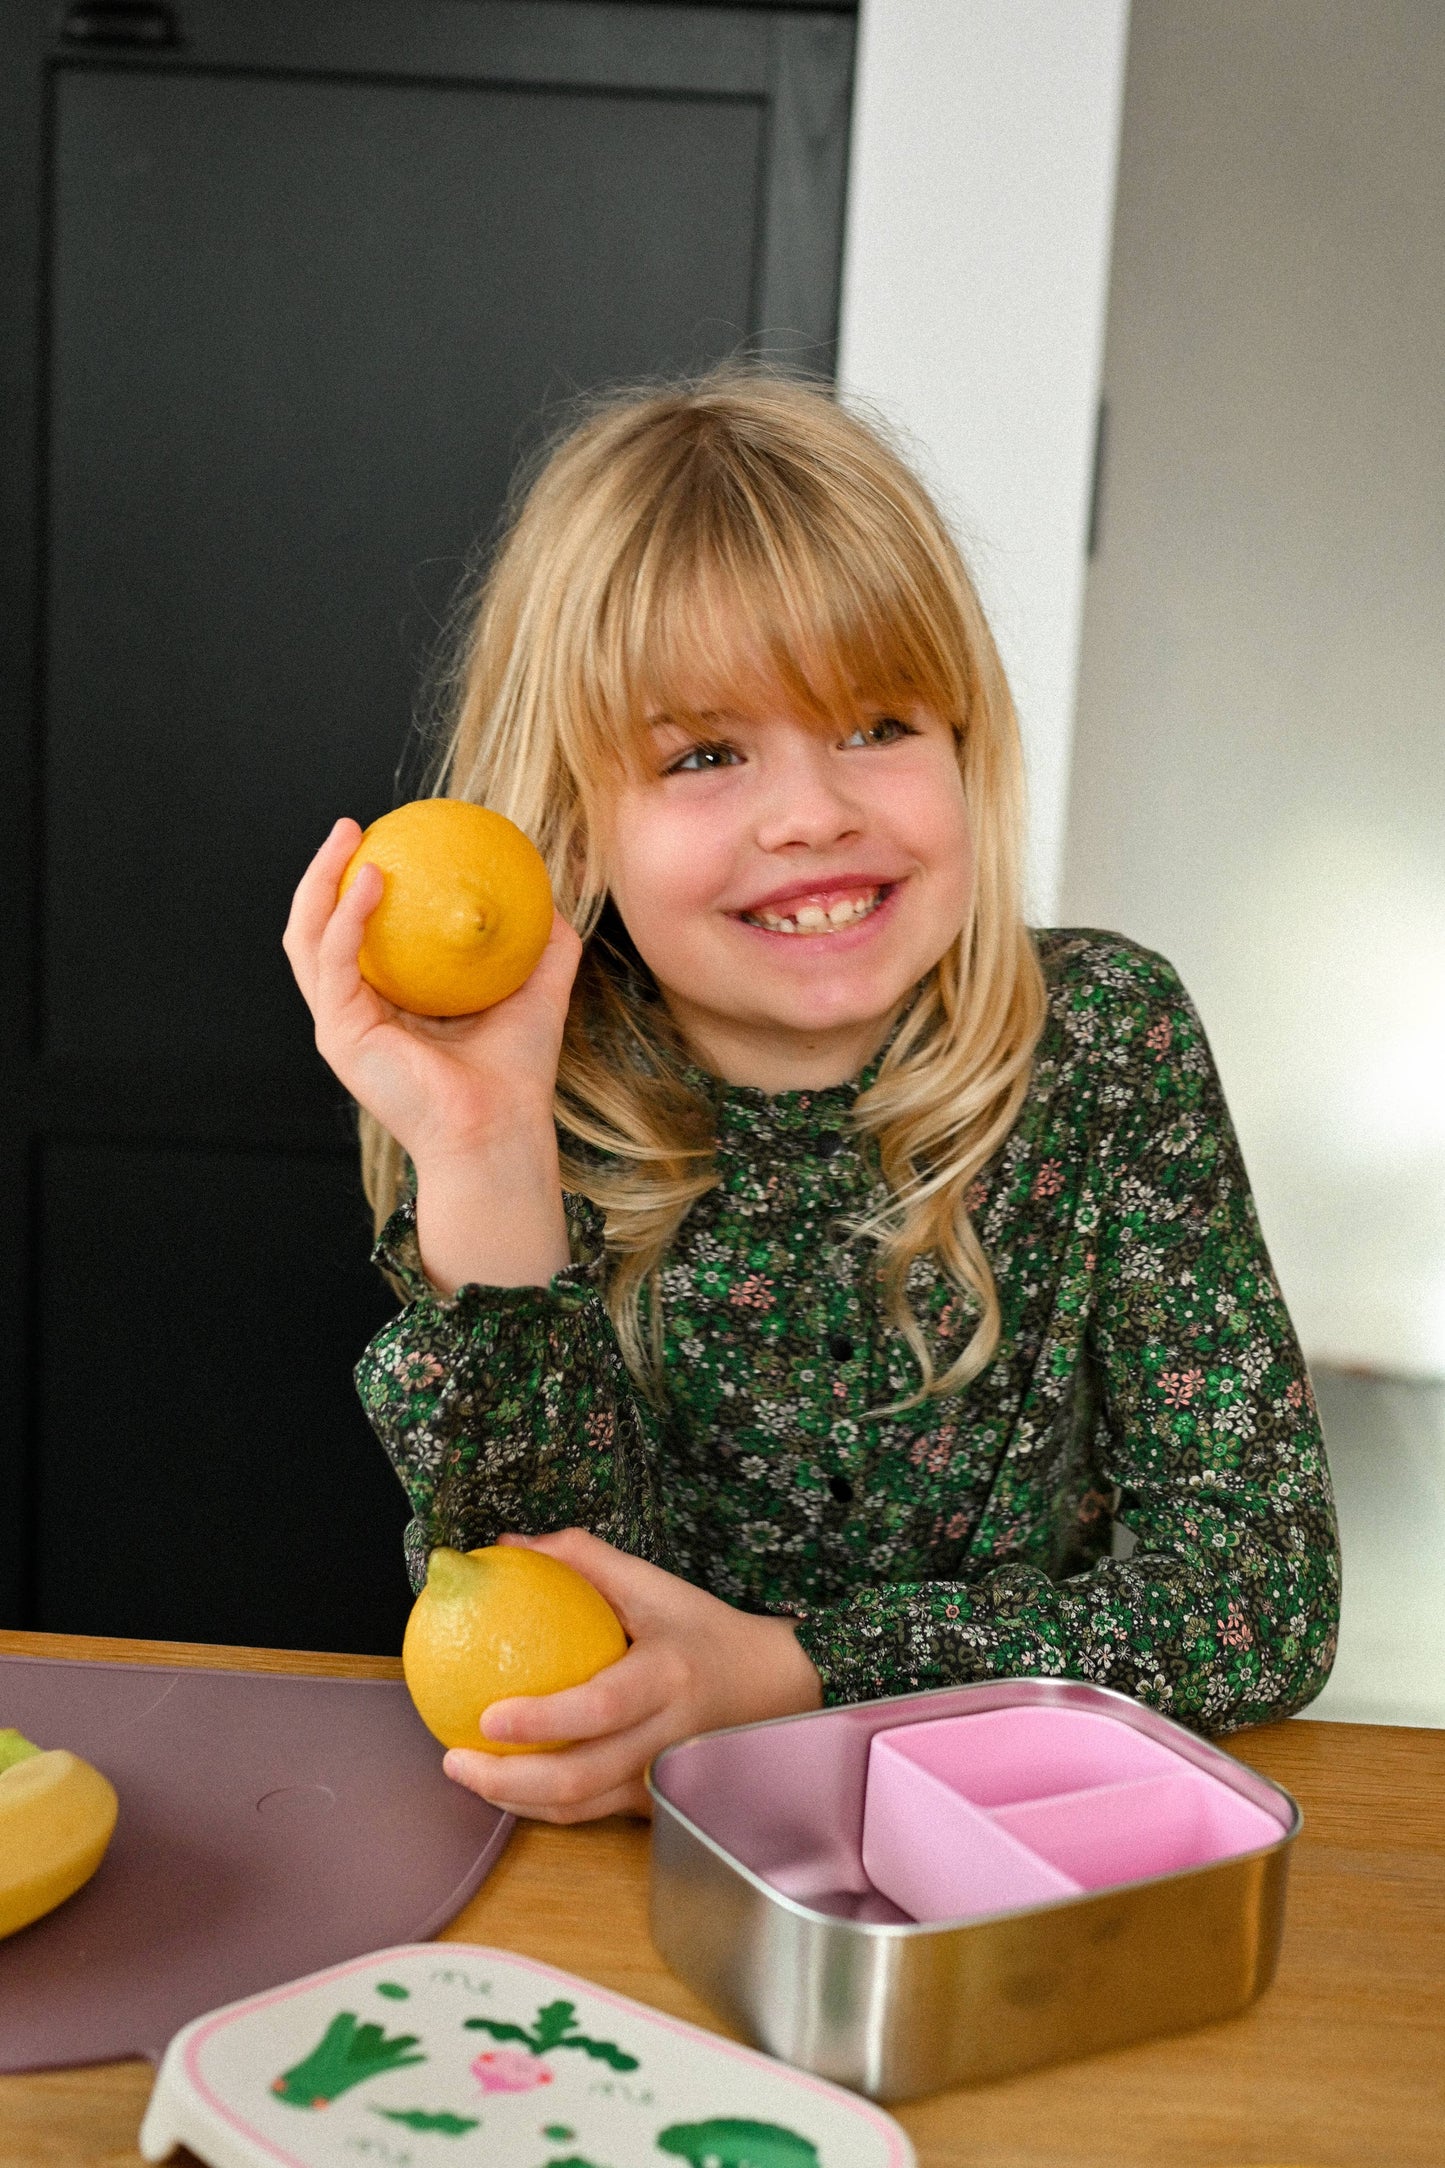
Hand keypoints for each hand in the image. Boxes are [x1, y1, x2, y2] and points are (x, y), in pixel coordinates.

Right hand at [283, 818, 581, 1288]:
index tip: (388, 838)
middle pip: (317, 928)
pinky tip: (373, 880)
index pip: (360, 936)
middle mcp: (358, 1012)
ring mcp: (341, 1024)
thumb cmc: (517, 1073)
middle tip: (352, 827)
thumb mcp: (537, 991)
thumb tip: (552, 896)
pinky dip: (347, 917)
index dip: (361, 885)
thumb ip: (543, 944)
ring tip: (349, 838)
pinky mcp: (340, 1034)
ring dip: (322, 881)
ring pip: (307, 937)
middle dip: (325, 871)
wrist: (502, 1128)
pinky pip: (334, 960)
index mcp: (392, 1004)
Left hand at [441, 1530, 824, 1822]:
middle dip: (508, 1781)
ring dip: (517, 1801)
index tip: (487, 1716)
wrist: (774, 1686)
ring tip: (469, 1776)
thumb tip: (510, 1544)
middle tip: (455, 1761)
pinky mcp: (660, 1804)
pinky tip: (512, 1785)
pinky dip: (547, 1805)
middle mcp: (668, 1735)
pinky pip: (595, 1813)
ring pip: (582, 1808)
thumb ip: (584, 1560)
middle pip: (582, 1777)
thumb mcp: (654, 1585)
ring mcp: (665, 1779)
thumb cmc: (705, 1630)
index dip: (543, 1719)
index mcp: (668, 1676)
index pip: (601, 1707)